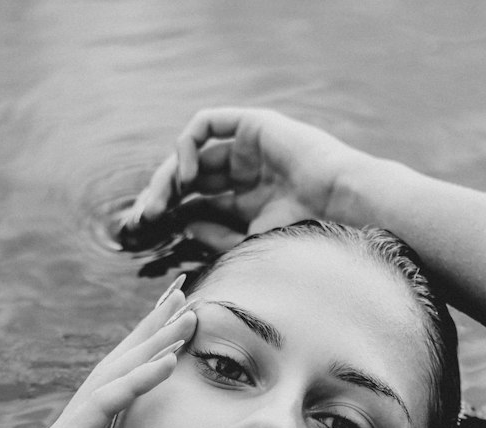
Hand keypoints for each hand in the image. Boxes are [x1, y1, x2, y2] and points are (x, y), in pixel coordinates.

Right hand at [0, 284, 195, 427]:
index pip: (116, 395)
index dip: (146, 361)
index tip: (177, 332)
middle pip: (113, 372)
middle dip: (148, 332)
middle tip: (183, 296)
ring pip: (111, 378)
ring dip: (152, 345)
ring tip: (187, 315)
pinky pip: (103, 407)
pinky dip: (137, 381)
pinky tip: (168, 361)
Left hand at [124, 108, 363, 252]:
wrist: (343, 208)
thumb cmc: (308, 235)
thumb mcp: (251, 245)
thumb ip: (217, 236)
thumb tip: (184, 222)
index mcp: (248, 204)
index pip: (197, 204)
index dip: (170, 217)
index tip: (148, 237)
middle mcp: (245, 174)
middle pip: (188, 180)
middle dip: (161, 199)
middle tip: (142, 222)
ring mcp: (248, 148)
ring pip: (191, 155)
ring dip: (167, 179)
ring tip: (157, 207)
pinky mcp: (251, 125)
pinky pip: (205, 125)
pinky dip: (186, 147)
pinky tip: (184, 178)